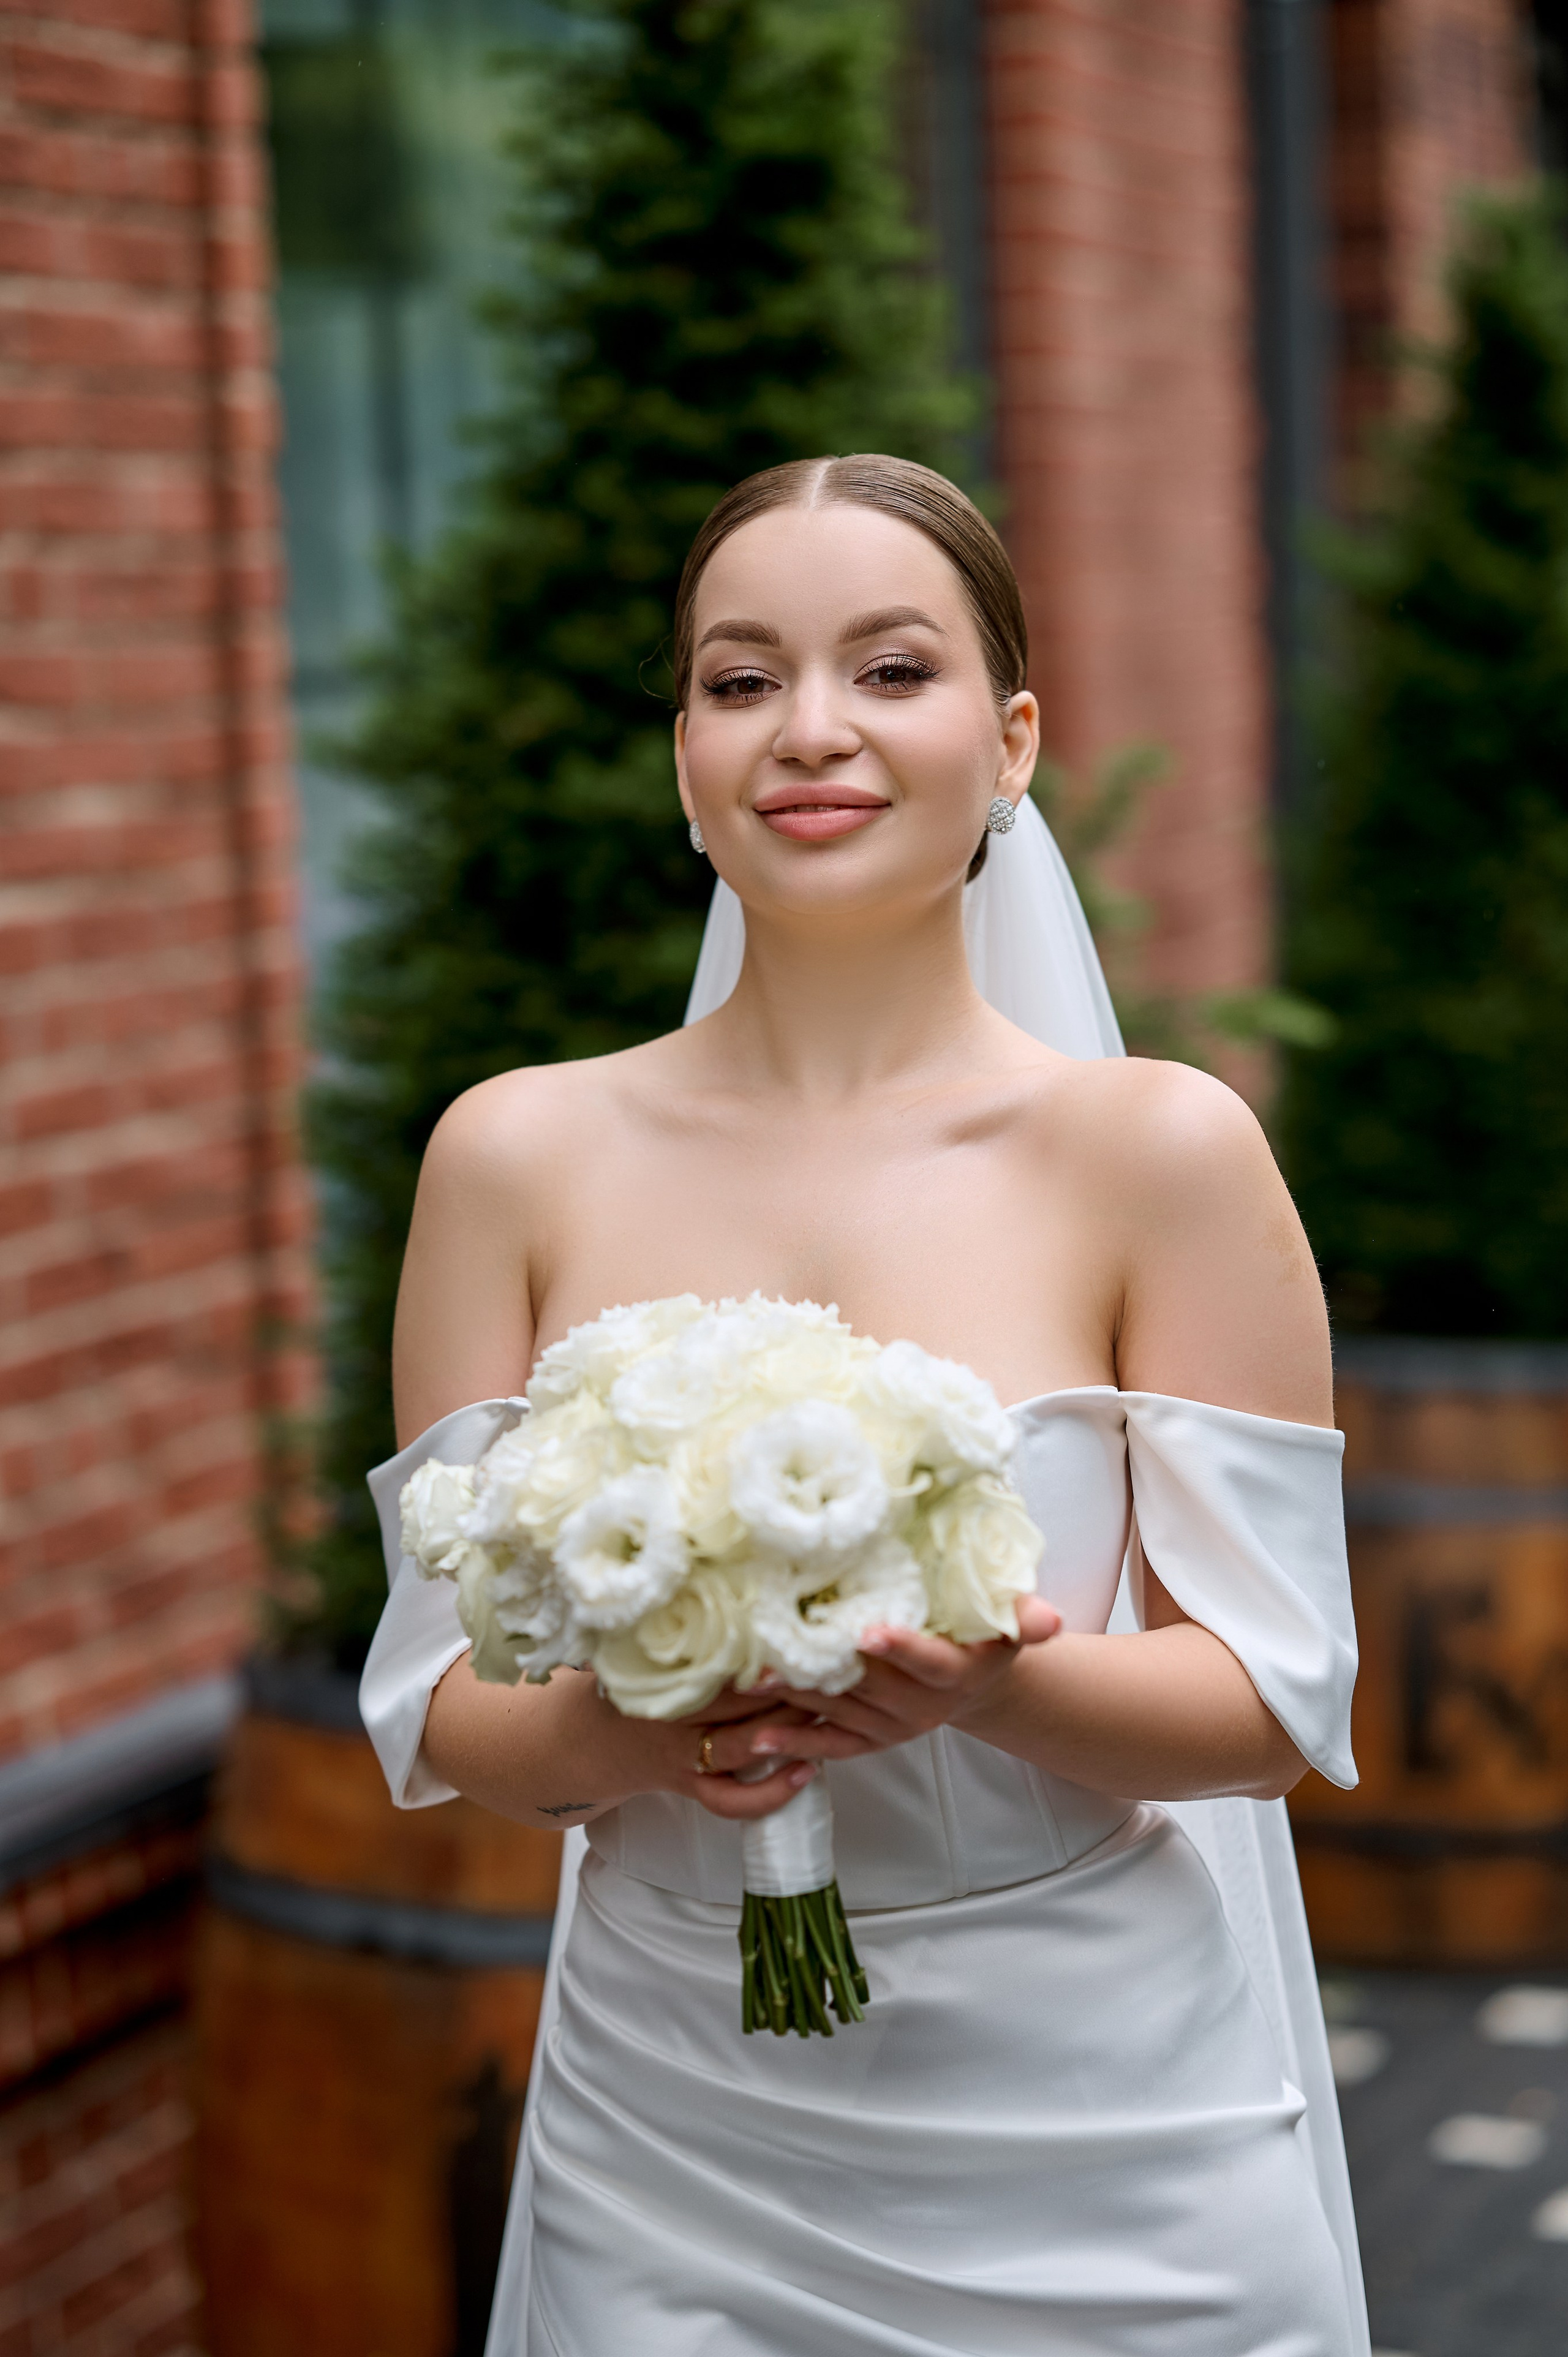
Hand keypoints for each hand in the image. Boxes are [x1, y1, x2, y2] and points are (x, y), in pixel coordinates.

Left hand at [672, 1596, 1060, 1818]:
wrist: (976, 1681)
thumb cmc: (986, 1635)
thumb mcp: (1011, 1622)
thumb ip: (1024, 1618)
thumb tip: (1049, 1621)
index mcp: (956, 1673)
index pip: (929, 1662)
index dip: (901, 1648)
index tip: (868, 1630)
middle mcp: (922, 1707)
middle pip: (869, 1685)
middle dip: (823, 1666)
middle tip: (776, 1646)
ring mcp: (891, 1727)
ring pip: (839, 1711)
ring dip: (795, 1698)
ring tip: (752, 1682)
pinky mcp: (868, 1740)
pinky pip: (829, 1745)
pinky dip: (793, 1744)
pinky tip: (756, 1738)